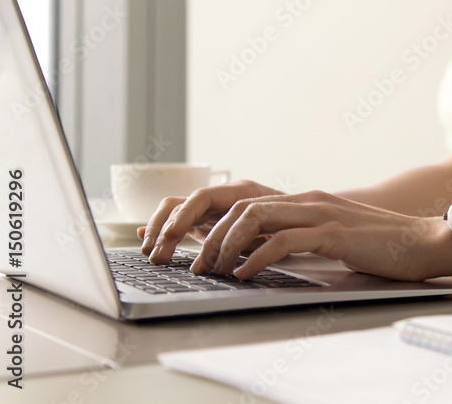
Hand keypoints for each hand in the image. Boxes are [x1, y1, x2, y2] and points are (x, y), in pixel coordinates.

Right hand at [137, 179, 283, 261]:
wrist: (305, 222)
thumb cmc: (294, 227)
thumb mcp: (280, 236)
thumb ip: (258, 243)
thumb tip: (233, 259)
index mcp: (241, 192)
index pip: (201, 197)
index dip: (183, 216)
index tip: (171, 236)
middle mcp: (223, 197)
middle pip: (182, 204)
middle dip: (165, 228)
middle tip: (156, 256)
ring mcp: (214, 208)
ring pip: (176, 212)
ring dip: (160, 232)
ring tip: (150, 254)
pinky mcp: (208, 221)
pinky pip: (181, 222)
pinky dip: (163, 231)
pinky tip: (146, 240)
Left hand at [187, 191, 451, 281]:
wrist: (427, 241)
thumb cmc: (387, 245)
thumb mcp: (339, 236)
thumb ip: (311, 237)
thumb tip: (278, 253)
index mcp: (310, 200)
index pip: (250, 203)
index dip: (219, 223)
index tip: (200, 247)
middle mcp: (311, 200)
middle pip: (243, 206)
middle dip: (211, 234)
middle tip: (195, 262)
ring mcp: (323, 213)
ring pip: (256, 217)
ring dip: (225, 244)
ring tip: (210, 268)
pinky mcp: (334, 233)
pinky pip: (284, 240)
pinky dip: (256, 256)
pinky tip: (244, 273)